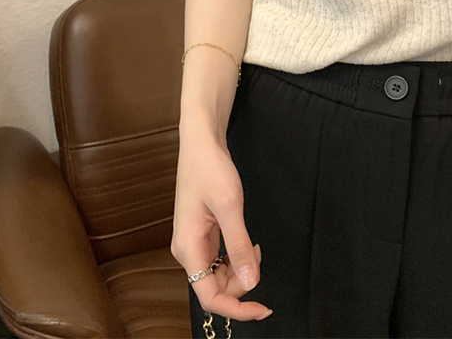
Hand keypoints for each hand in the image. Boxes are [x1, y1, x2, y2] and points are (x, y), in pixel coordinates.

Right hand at [171, 133, 272, 321]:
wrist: (200, 143)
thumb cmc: (211, 168)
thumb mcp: (230, 206)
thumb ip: (240, 246)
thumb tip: (251, 282)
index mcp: (188, 248)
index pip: (210, 297)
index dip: (237, 309)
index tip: (263, 308)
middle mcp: (187, 250)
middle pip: (215, 288)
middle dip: (242, 282)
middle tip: (259, 256)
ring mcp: (193, 242)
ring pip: (218, 274)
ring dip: (241, 269)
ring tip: (254, 245)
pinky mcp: (200, 233)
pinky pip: (219, 259)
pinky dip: (236, 257)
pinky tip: (247, 243)